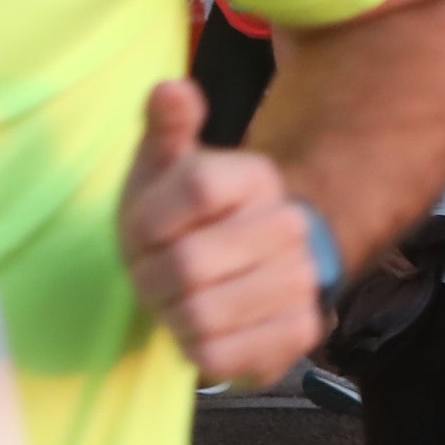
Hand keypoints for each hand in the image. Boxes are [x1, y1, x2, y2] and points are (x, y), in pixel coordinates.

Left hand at [118, 80, 321, 388]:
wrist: (239, 273)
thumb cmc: (183, 220)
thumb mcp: (165, 168)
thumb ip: (165, 127)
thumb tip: (171, 89)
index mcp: (257, 176)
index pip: (196, 187)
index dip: (150, 219)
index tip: (143, 231)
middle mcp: (291, 225)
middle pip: (189, 263)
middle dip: (151, 276)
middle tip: (154, 274)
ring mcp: (301, 282)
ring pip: (200, 315)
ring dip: (170, 314)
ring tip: (177, 301)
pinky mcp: (300, 334)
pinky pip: (218, 355)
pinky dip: (194, 348)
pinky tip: (202, 329)